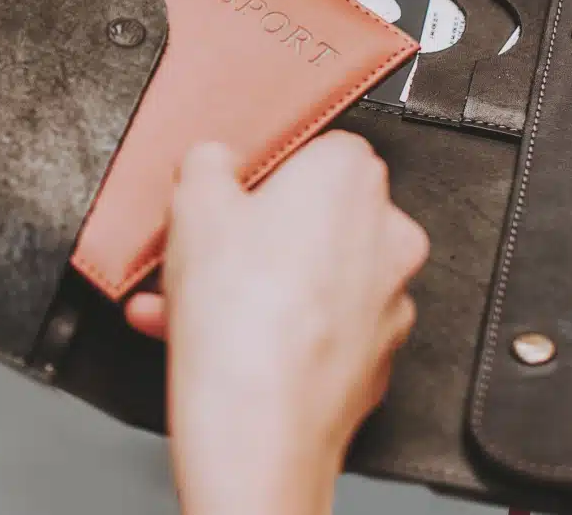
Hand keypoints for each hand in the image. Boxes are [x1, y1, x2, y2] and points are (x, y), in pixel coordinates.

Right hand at [129, 134, 428, 514]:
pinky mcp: (374, 358)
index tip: (225, 194)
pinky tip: (215, 344)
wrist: (260, 422)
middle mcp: (387, 234)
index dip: (262, 172)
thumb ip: (207, 164)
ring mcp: (387, 301)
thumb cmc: (240, 312)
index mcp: (351, 176)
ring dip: (251, 287)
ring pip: (309, 280)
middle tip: (199, 252)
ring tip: (184, 308)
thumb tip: (213, 161)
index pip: (315, 148)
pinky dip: (273, 331)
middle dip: (250, 236)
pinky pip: (316, 330)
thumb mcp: (192, 202)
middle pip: (312, 219)